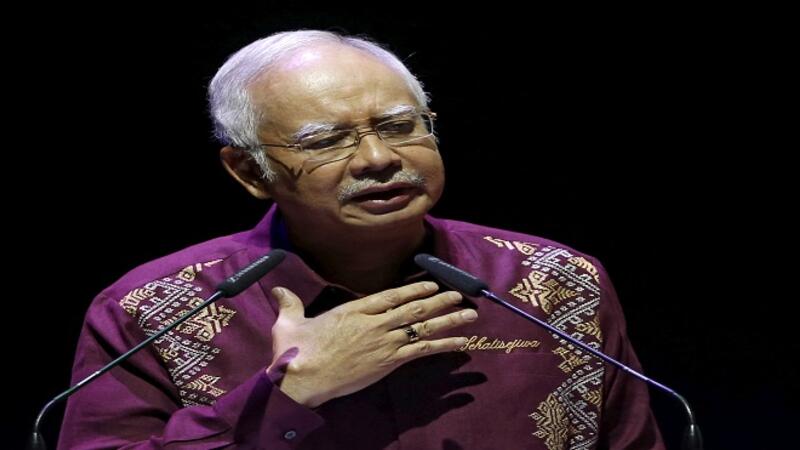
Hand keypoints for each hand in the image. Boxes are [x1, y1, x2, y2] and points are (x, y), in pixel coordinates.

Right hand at [267, 281, 477, 407]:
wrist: (302, 378)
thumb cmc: (294, 352)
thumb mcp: (288, 323)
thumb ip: (289, 303)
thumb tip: (278, 289)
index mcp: (354, 310)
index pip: (391, 295)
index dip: (414, 288)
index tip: (431, 283)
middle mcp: (375, 322)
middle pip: (414, 307)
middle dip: (440, 300)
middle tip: (461, 294)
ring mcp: (384, 341)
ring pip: (423, 326)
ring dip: (449, 319)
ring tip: (470, 313)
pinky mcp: (389, 361)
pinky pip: (423, 350)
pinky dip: (444, 345)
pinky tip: (462, 343)